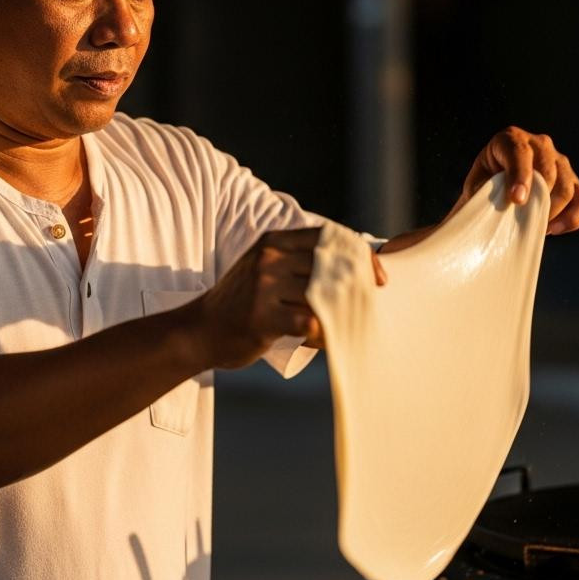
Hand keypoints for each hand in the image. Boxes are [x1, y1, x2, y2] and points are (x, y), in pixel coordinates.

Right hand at [194, 228, 386, 365]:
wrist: (199, 331)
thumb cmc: (243, 303)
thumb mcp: (266, 268)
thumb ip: (301, 263)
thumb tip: (357, 270)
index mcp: (274, 240)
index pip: (330, 238)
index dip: (362, 256)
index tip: (379, 278)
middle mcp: (269, 257)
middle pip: (332, 266)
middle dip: (358, 288)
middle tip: (369, 306)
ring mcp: (264, 287)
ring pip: (323, 296)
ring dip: (340, 315)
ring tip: (344, 326)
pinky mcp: (262, 317)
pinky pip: (309, 323)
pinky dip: (322, 335)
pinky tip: (322, 341)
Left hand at [457, 126, 578, 234]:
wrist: (493, 195)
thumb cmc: (482, 189)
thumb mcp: (476, 187)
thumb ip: (487, 191)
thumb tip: (503, 204)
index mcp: (511, 139)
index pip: (520, 152)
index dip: (520, 176)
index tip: (516, 200)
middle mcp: (540, 144)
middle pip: (548, 172)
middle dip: (537, 201)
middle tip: (523, 223)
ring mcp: (559, 162)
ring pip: (567, 187)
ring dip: (552, 212)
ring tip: (535, 228)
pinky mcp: (573, 182)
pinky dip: (573, 218)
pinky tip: (553, 229)